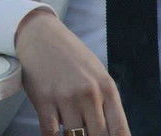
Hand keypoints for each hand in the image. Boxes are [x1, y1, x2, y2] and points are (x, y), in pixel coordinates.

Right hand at [14, 10, 129, 135]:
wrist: (40, 34)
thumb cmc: (70, 55)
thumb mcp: (97, 74)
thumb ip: (105, 102)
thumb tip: (110, 131)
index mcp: (107, 88)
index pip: (119, 130)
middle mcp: (89, 94)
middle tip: (87, 134)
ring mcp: (66, 98)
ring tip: (72, 132)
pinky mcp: (44, 100)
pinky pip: (51, 132)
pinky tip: (55, 133)